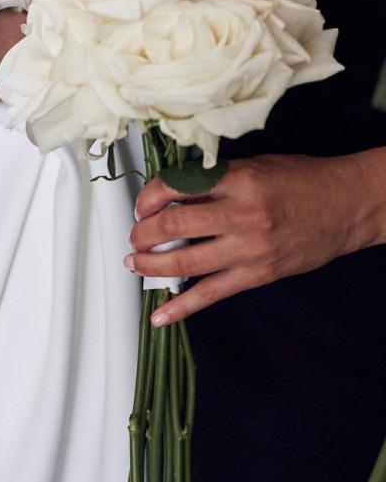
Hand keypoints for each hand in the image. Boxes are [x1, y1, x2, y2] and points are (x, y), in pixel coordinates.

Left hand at [126, 151, 385, 325]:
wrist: (346, 206)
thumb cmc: (301, 180)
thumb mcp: (254, 165)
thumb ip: (214, 179)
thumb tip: (170, 194)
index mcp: (238, 180)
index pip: (177, 187)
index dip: (149, 197)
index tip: (142, 204)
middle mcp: (242, 215)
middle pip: (174, 226)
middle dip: (143, 233)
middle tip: (135, 236)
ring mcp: (249, 249)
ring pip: (186, 262)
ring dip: (152, 265)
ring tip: (136, 264)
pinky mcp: (257, 275)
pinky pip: (211, 294)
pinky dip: (181, 307)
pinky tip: (160, 315)